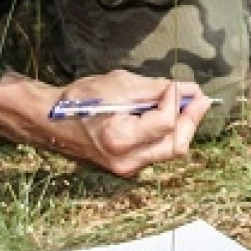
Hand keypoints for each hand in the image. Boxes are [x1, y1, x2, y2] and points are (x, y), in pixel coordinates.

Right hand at [0, 70, 209, 177]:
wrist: (50, 121)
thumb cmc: (79, 99)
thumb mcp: (118, 84)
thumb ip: (155, 89)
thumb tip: (187, 89)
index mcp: (120, 139)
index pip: (165, 122)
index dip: (176, 101)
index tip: (176, 84)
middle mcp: (125, 160)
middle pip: (175, 145)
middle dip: (191, 120)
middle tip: (201, 97)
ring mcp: (126, 167)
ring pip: (168, 151)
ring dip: (182, 127)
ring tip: (190, 104)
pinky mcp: (126, 165)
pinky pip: (156, 151)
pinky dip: (167, 133)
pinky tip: (169, 115)